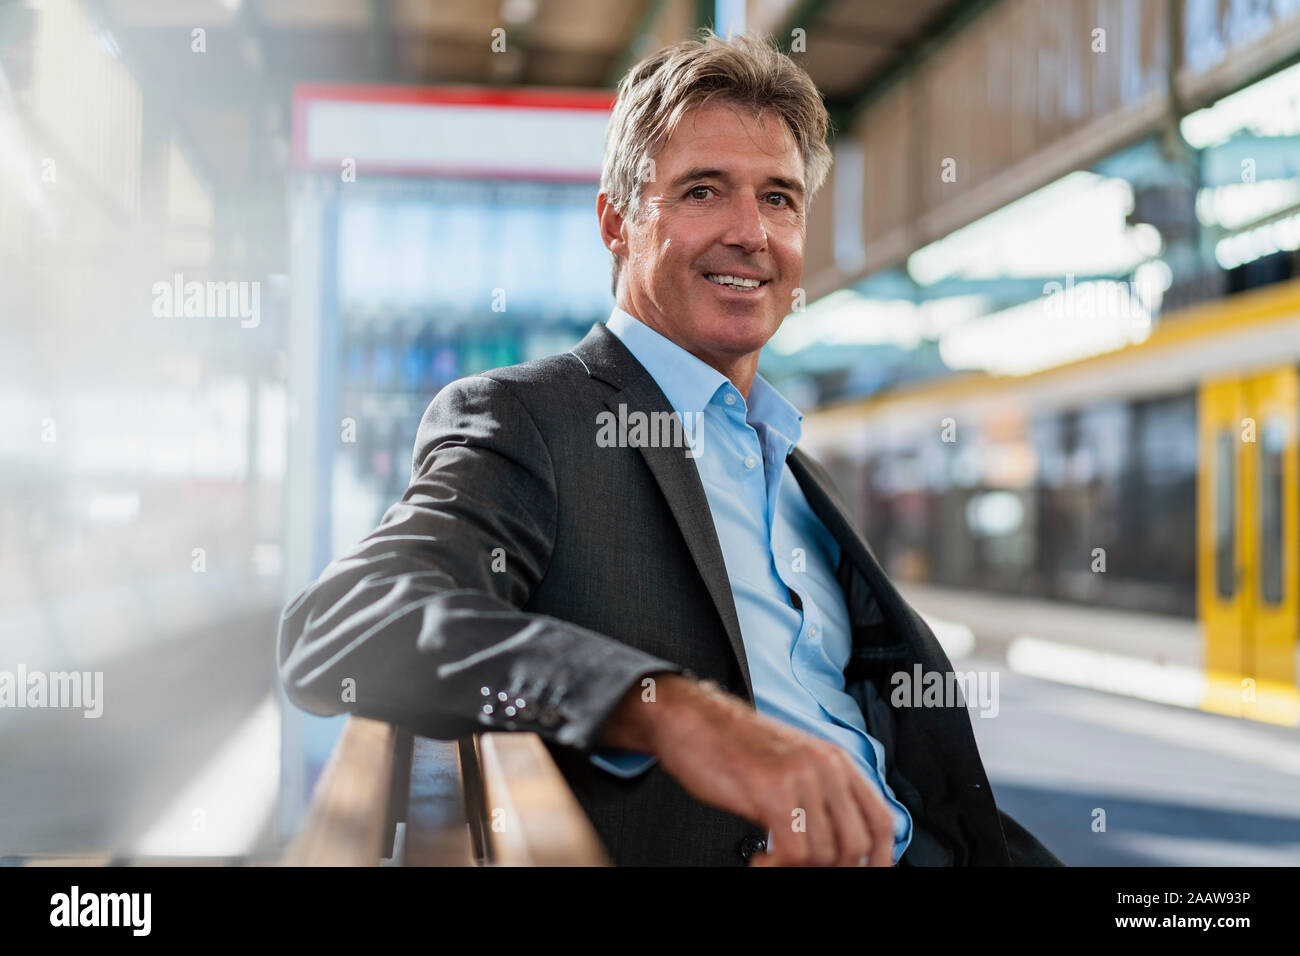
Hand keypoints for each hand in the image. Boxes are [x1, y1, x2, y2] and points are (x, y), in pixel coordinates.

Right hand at [600, 673, 895, 866]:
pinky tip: (759, 857)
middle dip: (829, 868)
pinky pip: (794, 853)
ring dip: (796, 867)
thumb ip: (821, 796)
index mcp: (836, 761)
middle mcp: (826, 767)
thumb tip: (839, 846)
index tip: (865, 874)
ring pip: (824, 854)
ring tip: (771, 858)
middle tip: (797, 865)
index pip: (880, 821)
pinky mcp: (773, 791)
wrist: (692, 719)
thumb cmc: (735, 745)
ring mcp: (802, 777)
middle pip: (856, 845)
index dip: (880, 860)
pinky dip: (776, 867)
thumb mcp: (792, 765)